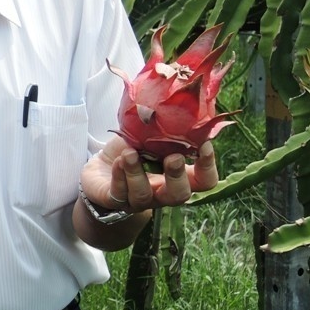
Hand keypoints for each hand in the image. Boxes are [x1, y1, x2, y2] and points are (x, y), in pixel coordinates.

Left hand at [83, 135, 218, 212]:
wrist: (101, 165)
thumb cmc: (132, 149)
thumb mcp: (150, 136)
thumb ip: (168, 130)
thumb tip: (187, 108)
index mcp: (177, 177)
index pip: (204, 182)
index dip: (208, 167)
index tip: (204, 144)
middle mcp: (161, 193)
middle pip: (179, 196)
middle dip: (177, 176)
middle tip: (173, 157)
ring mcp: (137, 200)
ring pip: (143, 196)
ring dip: (137, 173)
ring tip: (130, 153)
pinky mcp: (114, 200)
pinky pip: (118, 194)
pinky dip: (119, 175)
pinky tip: (117, 161)